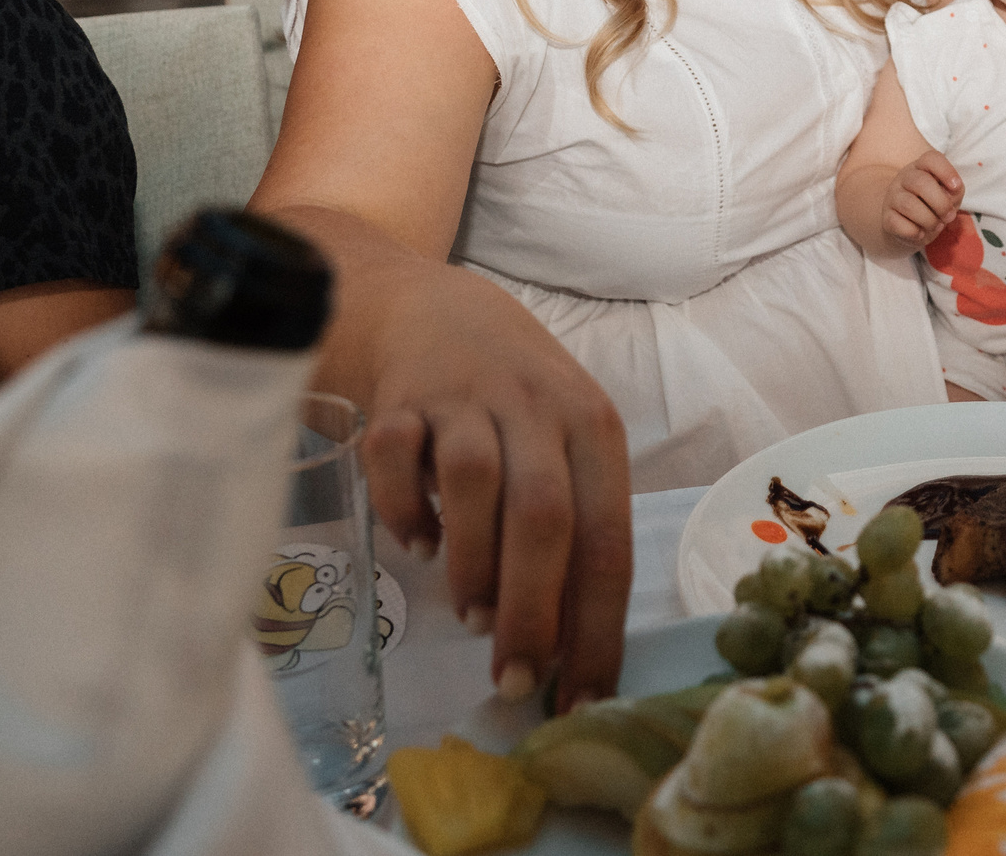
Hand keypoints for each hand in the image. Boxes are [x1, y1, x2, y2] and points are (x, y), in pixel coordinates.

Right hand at [308, 221, 633, 710]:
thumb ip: (569, 529)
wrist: (427, 307)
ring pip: (476, 482)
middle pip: (545, 516)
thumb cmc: (512, 399)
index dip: (598, 626)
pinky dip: (405, 509)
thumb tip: (568, 646)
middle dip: (533, 612)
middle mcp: (536, 406)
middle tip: (516, 678)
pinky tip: (416, 545)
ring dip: (475, 565)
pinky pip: (397, 455)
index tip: (584, 699)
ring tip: (472, 615)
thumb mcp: (562, 446)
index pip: (608, 540)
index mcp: (594, 428)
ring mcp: (464, 395)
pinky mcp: (399, 395)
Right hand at [884, 153, 963, 249]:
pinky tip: (920, 233)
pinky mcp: (887, 218)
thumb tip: (949, 197)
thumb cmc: (935, 204)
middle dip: (941, 203)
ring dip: (930, 220)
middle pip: (920, 182)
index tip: (956, 187)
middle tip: (949, 216)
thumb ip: (954, 192)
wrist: (912, 224)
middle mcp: (904, 178)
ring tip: (936, 225)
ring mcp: (893, 197)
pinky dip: (914, 232)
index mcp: (922, 167)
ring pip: (909, 205)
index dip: (946, 171)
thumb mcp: (950, 195)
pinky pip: (897, 224)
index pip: (931, 159)